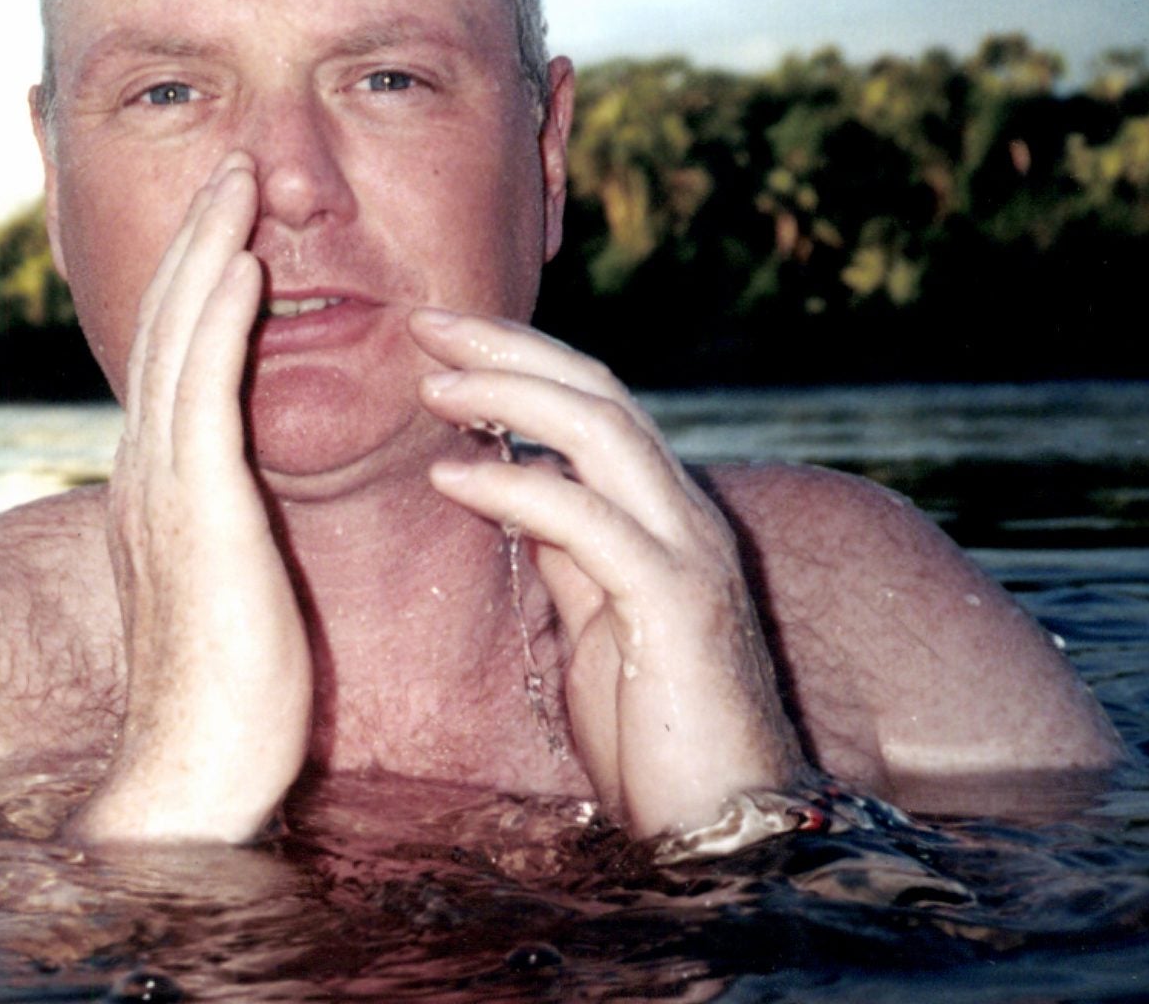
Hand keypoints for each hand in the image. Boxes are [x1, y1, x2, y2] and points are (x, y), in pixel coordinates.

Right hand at [67, 153, 312, 843]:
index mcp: (155, 489)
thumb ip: (226, 531)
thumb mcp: (227, 589)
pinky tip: (242, 265)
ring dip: (207, 251)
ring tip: (234, 183)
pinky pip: (206, 391)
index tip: (229, 222)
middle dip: (197, 240)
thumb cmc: (232, 702)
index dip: (198, 282)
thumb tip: (238, 505)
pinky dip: (219, 319)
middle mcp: (145, 474)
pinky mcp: (198, 512)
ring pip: (180, 341)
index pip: (176, 360)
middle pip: (167, 329)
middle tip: (226, 167)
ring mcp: (161, 489)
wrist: (195, 772)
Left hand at [410, 309, 809, 837]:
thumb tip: (515, 485)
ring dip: (509, 395)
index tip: (438, 336)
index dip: (517, 357)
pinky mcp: (675, 604)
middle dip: (507, 347)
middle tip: (423, 320)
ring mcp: (688, 553)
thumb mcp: (595, 620)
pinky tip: (450, 478)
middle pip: (597, 392)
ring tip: (430, 384)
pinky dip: (515, 488)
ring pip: (602, 433)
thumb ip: (567, 548)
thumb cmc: (656, 732)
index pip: (593, 401)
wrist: (725, 827)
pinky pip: (588, 522)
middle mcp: (684, 516)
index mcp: (663, 514)